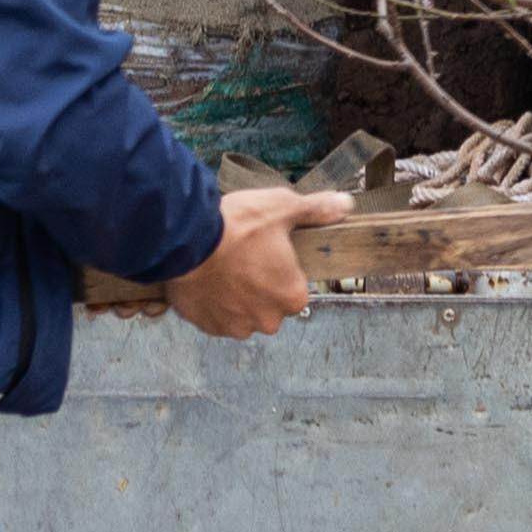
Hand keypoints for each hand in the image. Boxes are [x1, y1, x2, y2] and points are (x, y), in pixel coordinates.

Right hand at [161, 185, 350, 341]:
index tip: (264, 254)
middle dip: (256, 288)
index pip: (293, 289)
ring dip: (234, 297)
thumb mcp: (281, 207)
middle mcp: (268, 319)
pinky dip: (212, 303)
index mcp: (292, 295)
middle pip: (268, 305)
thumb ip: (316, 210)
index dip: (279, 271)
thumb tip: (345, 204)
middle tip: (241, 260)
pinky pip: (215, 317)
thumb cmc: (236, 225)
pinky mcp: (207, 327)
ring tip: (220, 269)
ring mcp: (236, 326)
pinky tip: (205, 279)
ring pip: (241, 313)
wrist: (186, 241)